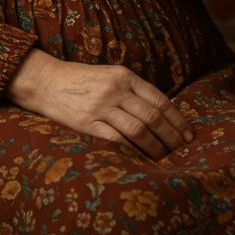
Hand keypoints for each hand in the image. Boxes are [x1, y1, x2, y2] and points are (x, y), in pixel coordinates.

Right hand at [4, 49, 195, 158]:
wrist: (46, 80)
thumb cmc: (81, 80)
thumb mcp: (110, 76)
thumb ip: (132, 91)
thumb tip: (159, 114)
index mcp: (125, 76)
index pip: (159, 99)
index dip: (177, 119)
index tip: (189, 134)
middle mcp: (116, 89)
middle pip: (153, 116)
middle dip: (171, 135)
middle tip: (181, 150)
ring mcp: (101, 106)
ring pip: (138, 130)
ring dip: (154, 146)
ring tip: (163, 157)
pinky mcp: (87, 123)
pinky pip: (116, 140)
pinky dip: (132, 150)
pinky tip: (140, 159)